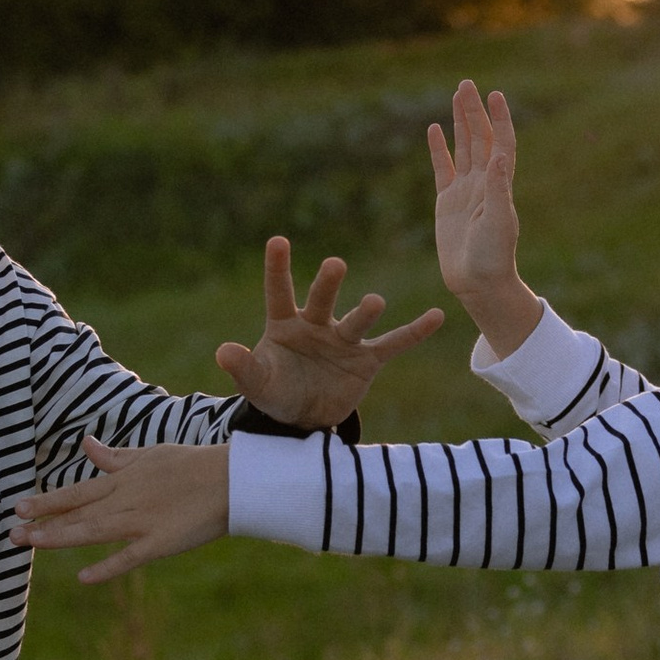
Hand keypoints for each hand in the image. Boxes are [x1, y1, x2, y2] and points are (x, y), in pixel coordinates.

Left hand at [9, 438, 230, 586]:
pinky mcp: (162, 542)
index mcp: (122, 480)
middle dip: (44, 522)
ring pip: (94, 530)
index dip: (47, 501)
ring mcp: (142, 521)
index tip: (18, 508)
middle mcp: (125, 500)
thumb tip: (85, 443)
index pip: (76, 492)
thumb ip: (114, 457)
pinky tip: (85, 578)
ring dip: (62, 536)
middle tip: (11, 533)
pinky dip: (108, 567)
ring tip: (33, 543)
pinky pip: (130, 556)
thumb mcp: (148, 455)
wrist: (230, 479)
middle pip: (77, 512)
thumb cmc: (190, 466)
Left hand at [216, 235, 442, 428]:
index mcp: (283, 324)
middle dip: (327, 284)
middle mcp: (315, 324)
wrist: (303, 418)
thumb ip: (242, 368)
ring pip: (356, 321)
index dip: (278, 268)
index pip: (279, 292)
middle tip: (334, 265)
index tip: (277, 240)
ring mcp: (343, 340)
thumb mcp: (256, 384)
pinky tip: (436, 316)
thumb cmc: (275, 392)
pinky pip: (393, 344)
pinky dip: (414, 332)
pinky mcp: (366, 360)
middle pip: (321, 300)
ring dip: (365, 312)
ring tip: (374, 302)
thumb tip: (223, 351)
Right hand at [427, 80, 541, 356]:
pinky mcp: (447, 202)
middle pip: (479, 138)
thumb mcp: (499, 222)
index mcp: (500, 185)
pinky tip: (435, 129)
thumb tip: (499, 156)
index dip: (499, 118)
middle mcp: (484, 183)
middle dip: (474, 111)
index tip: (495, 94)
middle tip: (466, 84)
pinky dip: (439, 149)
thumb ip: (497, 188)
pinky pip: (442, 168)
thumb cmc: (494, 256)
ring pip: (462, 148)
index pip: (502, 142)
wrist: (478, 283)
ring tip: (456, 95)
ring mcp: (466, 191)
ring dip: (460, 122)